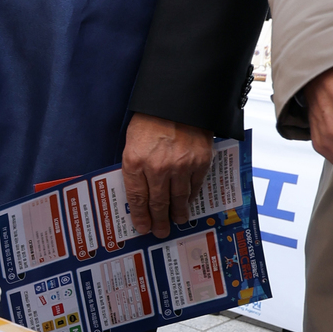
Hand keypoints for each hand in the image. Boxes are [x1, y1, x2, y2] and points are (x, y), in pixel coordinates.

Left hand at [122, 114, 213, 237]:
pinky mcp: (200, 162)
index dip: (140, 216)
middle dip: (159, 220)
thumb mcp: (132, 141)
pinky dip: (191, 196)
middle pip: (158, 203)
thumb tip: (139, 190)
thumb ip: (135, 166)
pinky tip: (188, 202)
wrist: (178, 100)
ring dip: (178, 213)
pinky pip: (195, 186)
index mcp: (135, 161)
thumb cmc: (151, 118)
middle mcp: (157, 168)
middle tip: (160, 232)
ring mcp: (181, 166)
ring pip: (179, 198)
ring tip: (177, 221)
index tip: (142, 227)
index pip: (137, 197)